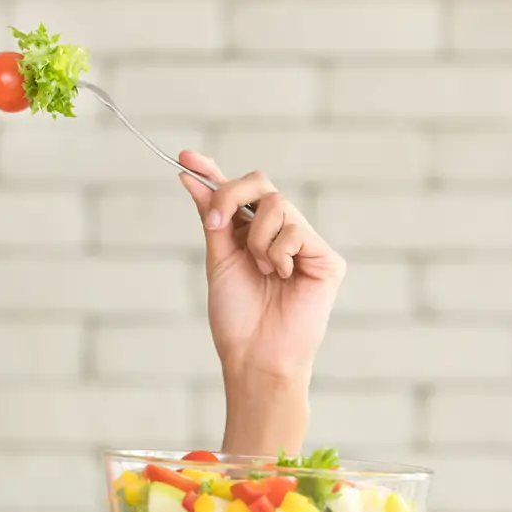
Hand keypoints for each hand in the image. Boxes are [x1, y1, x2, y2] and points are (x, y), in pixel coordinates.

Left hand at [178, 151, 345, 382]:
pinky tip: (281, 278)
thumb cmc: (236, 316)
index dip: (212, 172)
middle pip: (260, 184)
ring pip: (277, 204)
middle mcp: (280, 233)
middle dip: (231, 195)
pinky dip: (277, 253)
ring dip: (257, 238)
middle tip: (216, 224)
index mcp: (252, 234)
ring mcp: (304, 244)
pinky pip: (295, 230)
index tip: (185, 158)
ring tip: (260, 270)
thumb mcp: (218, 258)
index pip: (237, 193)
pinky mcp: (326, 258)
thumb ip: (212, 217)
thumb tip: (190, 176)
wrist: (255, 354)